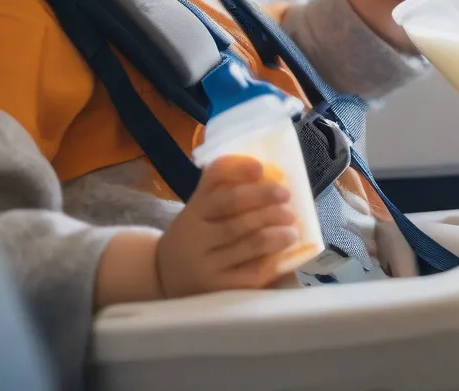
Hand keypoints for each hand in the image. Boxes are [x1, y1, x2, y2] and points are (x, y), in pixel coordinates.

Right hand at [155, 155, 298, 296]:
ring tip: (292, 229)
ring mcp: (206, 264)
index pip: (214, 184)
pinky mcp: (218, 289)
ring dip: (275, 234)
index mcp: (193, 210)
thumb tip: (261, 169)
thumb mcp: (197, 207)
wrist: (165, 276)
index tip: (261, 168)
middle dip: (266, 203)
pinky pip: (250, 274)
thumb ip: (220, 187)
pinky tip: (283, 255)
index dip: (238, 172)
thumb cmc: (193, 234)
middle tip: (287, 198)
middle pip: (236, 214)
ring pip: (248, 244)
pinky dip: (270, 262)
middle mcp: (196, 235)